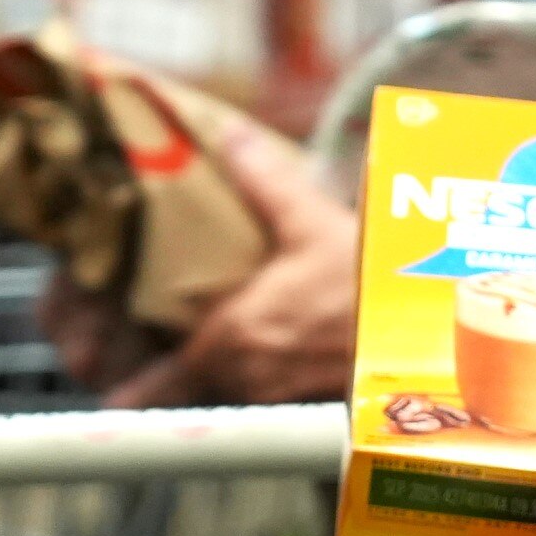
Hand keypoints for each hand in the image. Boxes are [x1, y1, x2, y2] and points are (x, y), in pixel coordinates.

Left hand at [97, 109, 358, 406]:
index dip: (132, 390)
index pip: (162, 381)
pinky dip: (247, 386)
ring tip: (197, 359)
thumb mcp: (313, 223)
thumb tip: (229, 132)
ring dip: (206, 382)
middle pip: (187, 389)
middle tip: (134, 367)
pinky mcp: (305, 403)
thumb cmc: (370, 284)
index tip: (108, 398)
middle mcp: (247, 374)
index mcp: (234, 335)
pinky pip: (259, 400)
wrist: (426, 330)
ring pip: (222, 395)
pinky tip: (256, 362)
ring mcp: (276, 395)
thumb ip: (265, 180)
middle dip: (162, 378)